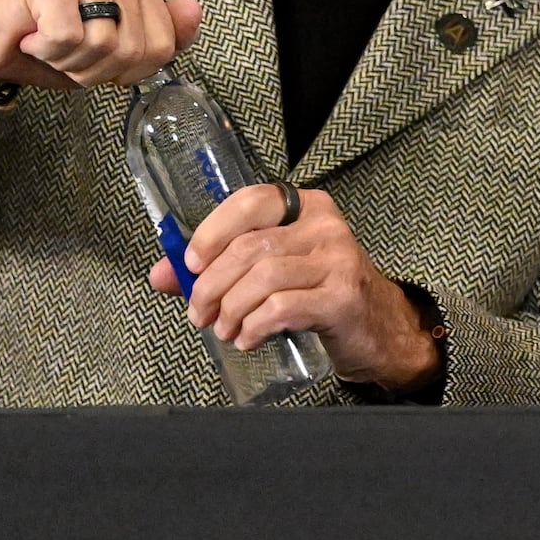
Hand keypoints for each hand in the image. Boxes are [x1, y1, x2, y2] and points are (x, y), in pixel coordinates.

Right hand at [0, 0, 202, 90]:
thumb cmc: (57, 46)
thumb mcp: (119, 54)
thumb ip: (164, 37)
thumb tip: (193, 9)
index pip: (161, 46)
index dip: (126, 70)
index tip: (97, 59)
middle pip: (132, 49)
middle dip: (95, 69)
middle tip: (68, 55)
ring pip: (101, 42)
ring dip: (70, 61)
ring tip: (51, 44)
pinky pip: (67, 36)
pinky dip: (47, 50)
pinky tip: (35, 37)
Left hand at [150, 183, 438, 390]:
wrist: (377, 329)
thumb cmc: (319, 293)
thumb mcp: (273, 272)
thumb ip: (217, 269)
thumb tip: (161, 275)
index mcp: (306, 207)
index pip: (250, 201)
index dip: (212, 232)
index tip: (190, 265)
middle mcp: (326, 227)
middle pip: (249, 247)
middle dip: (211, 285)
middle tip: (199, 312)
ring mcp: (338, 261)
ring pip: (262, 278)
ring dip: (230, 309)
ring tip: (224, 328)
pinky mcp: (342, 298)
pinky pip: (282, 308)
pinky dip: (254, 326)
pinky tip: (248, 338)